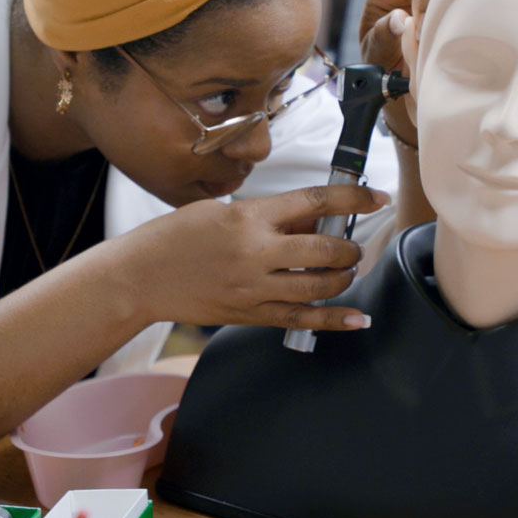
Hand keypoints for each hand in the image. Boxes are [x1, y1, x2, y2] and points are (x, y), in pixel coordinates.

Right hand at [119, 184, 390, 331]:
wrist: (141, 277)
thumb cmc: (175, 237)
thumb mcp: (220, 211)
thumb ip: (267, 216)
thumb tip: (310, 219)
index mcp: (248, 217)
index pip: (314, 202)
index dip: (353, 199)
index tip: (376, 198)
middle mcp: (256, 253)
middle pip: (324, 249)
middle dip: (349, 247)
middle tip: (352, 245)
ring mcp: (254, 288)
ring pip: (319, 286)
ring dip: (342, 277)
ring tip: (346, 270)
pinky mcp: (250, 314)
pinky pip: (301, 320)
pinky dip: (334, 320)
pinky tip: (357, 319)